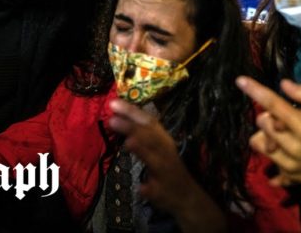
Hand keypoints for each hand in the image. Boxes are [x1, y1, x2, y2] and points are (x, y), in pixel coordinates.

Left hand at [109, 99, 225, 231]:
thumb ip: (141, 133)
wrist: (187, 197)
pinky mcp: (164, 191)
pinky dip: (149, 188)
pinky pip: (156, 189)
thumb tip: (118, 117)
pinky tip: (142, 187)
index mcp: (163, 140)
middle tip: (113, 119)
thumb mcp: (157, 146)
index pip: (148, 122)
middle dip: (133, 127)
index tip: (114, 103)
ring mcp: (166, 173)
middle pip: (150, 137)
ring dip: (144, 150)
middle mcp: (166, 153)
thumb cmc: (168, 167)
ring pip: (156, 160)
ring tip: (129, 142)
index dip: (132, 111)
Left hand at [237, 76, 300, 200]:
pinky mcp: (288, 175)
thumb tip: (284, 83)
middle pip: (262, 122)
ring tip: (284, 133)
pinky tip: (286, 149)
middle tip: (285, 117)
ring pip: (259, 142)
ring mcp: (289, 162)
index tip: (240, 80)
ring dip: (267, 134)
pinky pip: (266, 159)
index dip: (255, 90)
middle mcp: (293, 145)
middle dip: (269, 116)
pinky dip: (272, 151)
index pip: (273, 104)